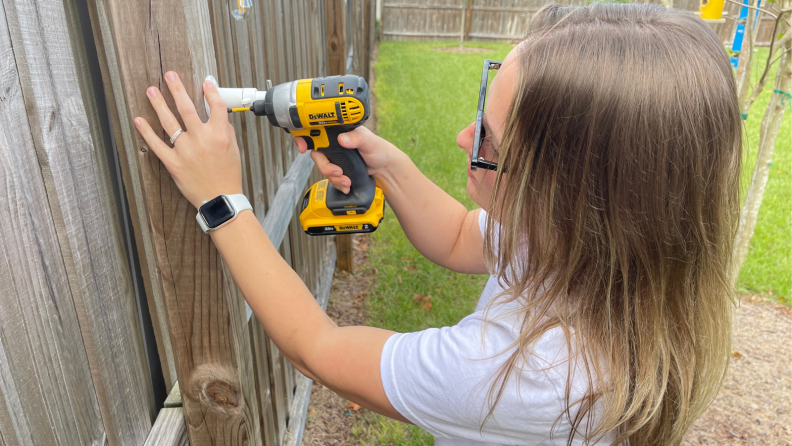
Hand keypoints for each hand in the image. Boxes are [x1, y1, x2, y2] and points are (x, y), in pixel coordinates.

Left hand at [134, 71, 242, 208]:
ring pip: (170, 122)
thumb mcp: (234, 149)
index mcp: (219, 135)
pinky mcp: (174, 163)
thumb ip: (225, 130)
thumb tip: (218, 114)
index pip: (215, 106)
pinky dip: (146, 132)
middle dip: (177, 89)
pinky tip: (139, 120)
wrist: (220, 198)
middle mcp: (202, 139)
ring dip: (159, 104)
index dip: (210, 92)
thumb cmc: (228, 175)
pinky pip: (157, 145)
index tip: (205, 83)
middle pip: (187, 108)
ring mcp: (186, 150)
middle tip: (169, 75)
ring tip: (151, 90)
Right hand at [293, 126, 397, 193]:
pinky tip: (346, 185)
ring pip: (323, 169)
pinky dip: (337, 184)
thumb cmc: (378, 149)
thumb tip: (343, 139)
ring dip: (333, 178)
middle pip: (317, 155)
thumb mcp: (369, 141)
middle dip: (325, 167)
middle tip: (337, 172)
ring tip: (346, 181)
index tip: (303, 147)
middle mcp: (333, 143)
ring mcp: (334, 157)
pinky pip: (330, 178)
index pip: (315, 130)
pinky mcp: (337, 169)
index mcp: (337, 131)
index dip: (303, 137)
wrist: (384, 167)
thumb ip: (356, 138)